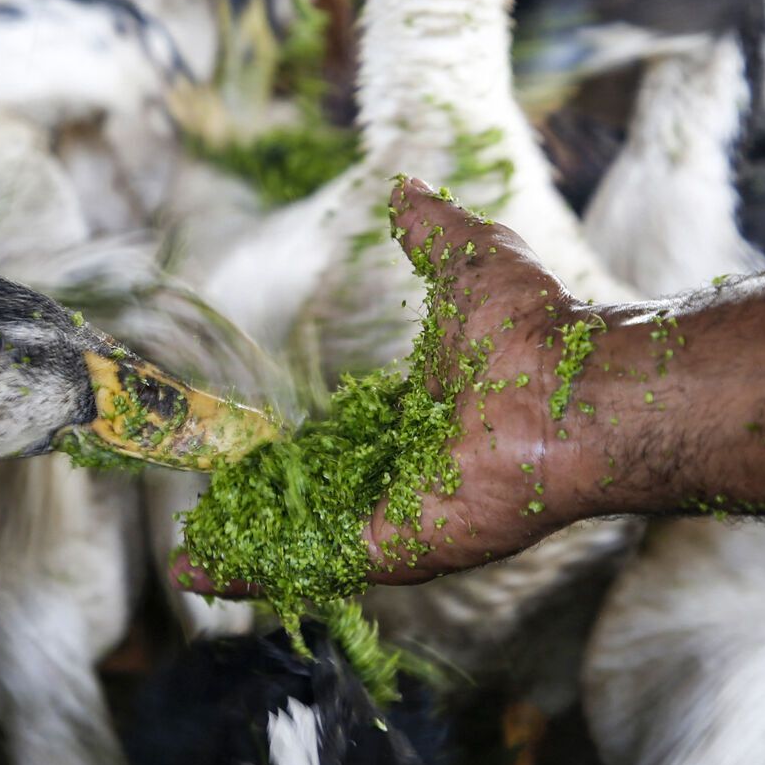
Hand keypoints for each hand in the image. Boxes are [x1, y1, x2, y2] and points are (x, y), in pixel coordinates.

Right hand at [177, 178, 614, 595]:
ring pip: (306, 544)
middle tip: (206, 520)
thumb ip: (429, 231)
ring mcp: (400, 518)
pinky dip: (254, 574)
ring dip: (246, 555)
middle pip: (317, 505)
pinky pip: (314, 565)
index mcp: (418, 423)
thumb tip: (403, 190)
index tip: (248, 457)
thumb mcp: (467, 261)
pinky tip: (201, 575)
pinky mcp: (395, 547)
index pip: (343, 449)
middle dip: (262, 518)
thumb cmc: (539, 331)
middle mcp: (408, 478)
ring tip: (186, 562)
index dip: (295, 455)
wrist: (578, 386)